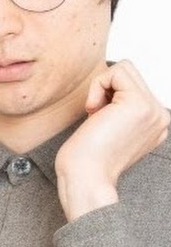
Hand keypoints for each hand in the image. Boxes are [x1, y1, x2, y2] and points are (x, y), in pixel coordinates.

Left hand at [55, 60, 168, 221]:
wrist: (85, 178)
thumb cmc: (86, 158)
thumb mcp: (109, 127)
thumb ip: (118, 108)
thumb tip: (110, 86)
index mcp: (155, 123)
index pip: (133, 85)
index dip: (108, 95)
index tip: (99, 122)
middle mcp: (160, 116)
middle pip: (130, 73)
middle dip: (105, 89)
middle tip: (95, 116)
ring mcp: (153, 110)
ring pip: (124, 68)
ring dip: (101, 88)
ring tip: (96, 115)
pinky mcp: (139, 104)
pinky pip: (115, 71)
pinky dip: (97, 86)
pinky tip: (93, 112)